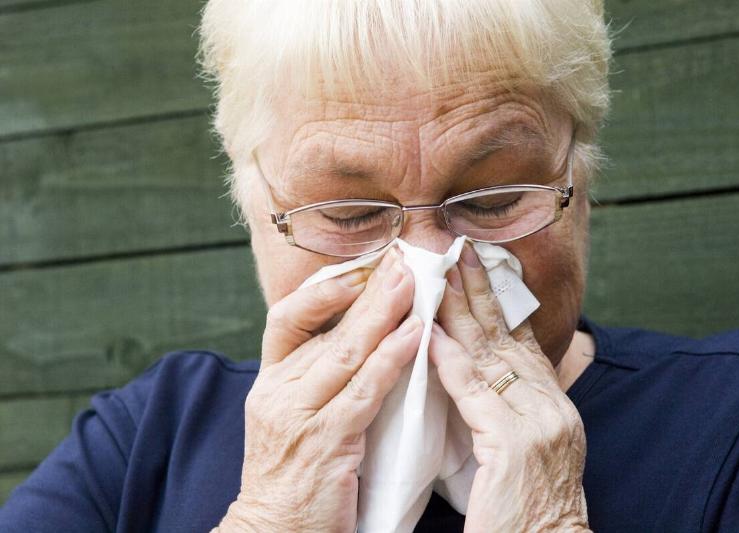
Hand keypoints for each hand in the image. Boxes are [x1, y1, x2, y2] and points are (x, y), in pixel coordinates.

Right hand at [217, 248, 421, 531]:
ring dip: (383, 313)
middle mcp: (279, 391)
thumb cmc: (292, 473)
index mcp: (271, 380)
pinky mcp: (325, 443)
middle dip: (368, 289)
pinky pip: (363, 392)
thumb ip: (317, 375)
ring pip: (345, 352)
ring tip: (414, 283)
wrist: (274, 530)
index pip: (286, 316)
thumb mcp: (292, 414)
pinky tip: (415, 336)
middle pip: (326, 326)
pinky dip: (390, 359)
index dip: (325, 288)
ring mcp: (299, 416)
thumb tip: (361, 333)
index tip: (364, 266)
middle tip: (403, 259)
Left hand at [431, 244, 589, 532]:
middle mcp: (552, 407)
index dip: (500, 303)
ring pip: (490, 353)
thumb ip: (506, 412)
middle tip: (458, 250)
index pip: (523, 342)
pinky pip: (475, 392)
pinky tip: (431, 332)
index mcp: (554, 408)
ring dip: (461, 310)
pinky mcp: (514, 444)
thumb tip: (478, 375)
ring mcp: (538, 423)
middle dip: (481, 289)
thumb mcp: (524, 452)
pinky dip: (451, 359)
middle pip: (508, 335)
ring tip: (439, 273)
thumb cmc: (527, 513)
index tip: (479, 268)